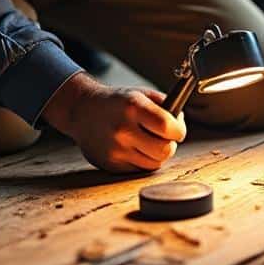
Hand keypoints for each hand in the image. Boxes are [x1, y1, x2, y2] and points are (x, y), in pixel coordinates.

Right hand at [43, 73, 185, 172]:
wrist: (82, 111)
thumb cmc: (117, 102)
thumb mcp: (141, 94)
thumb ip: (165, 106)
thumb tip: (181, 123)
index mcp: (133, 107)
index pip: (169, 127)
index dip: (179, 130)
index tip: (178, 130)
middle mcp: (123, 130)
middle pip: (165, 150)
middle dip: (170, 144)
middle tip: (164, 138)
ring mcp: (116, 150)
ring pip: (154, 163)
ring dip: (157, 154)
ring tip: (148, 142)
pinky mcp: (111, 164)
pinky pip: (140, 169)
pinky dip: (143, 160)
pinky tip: (135, 148)